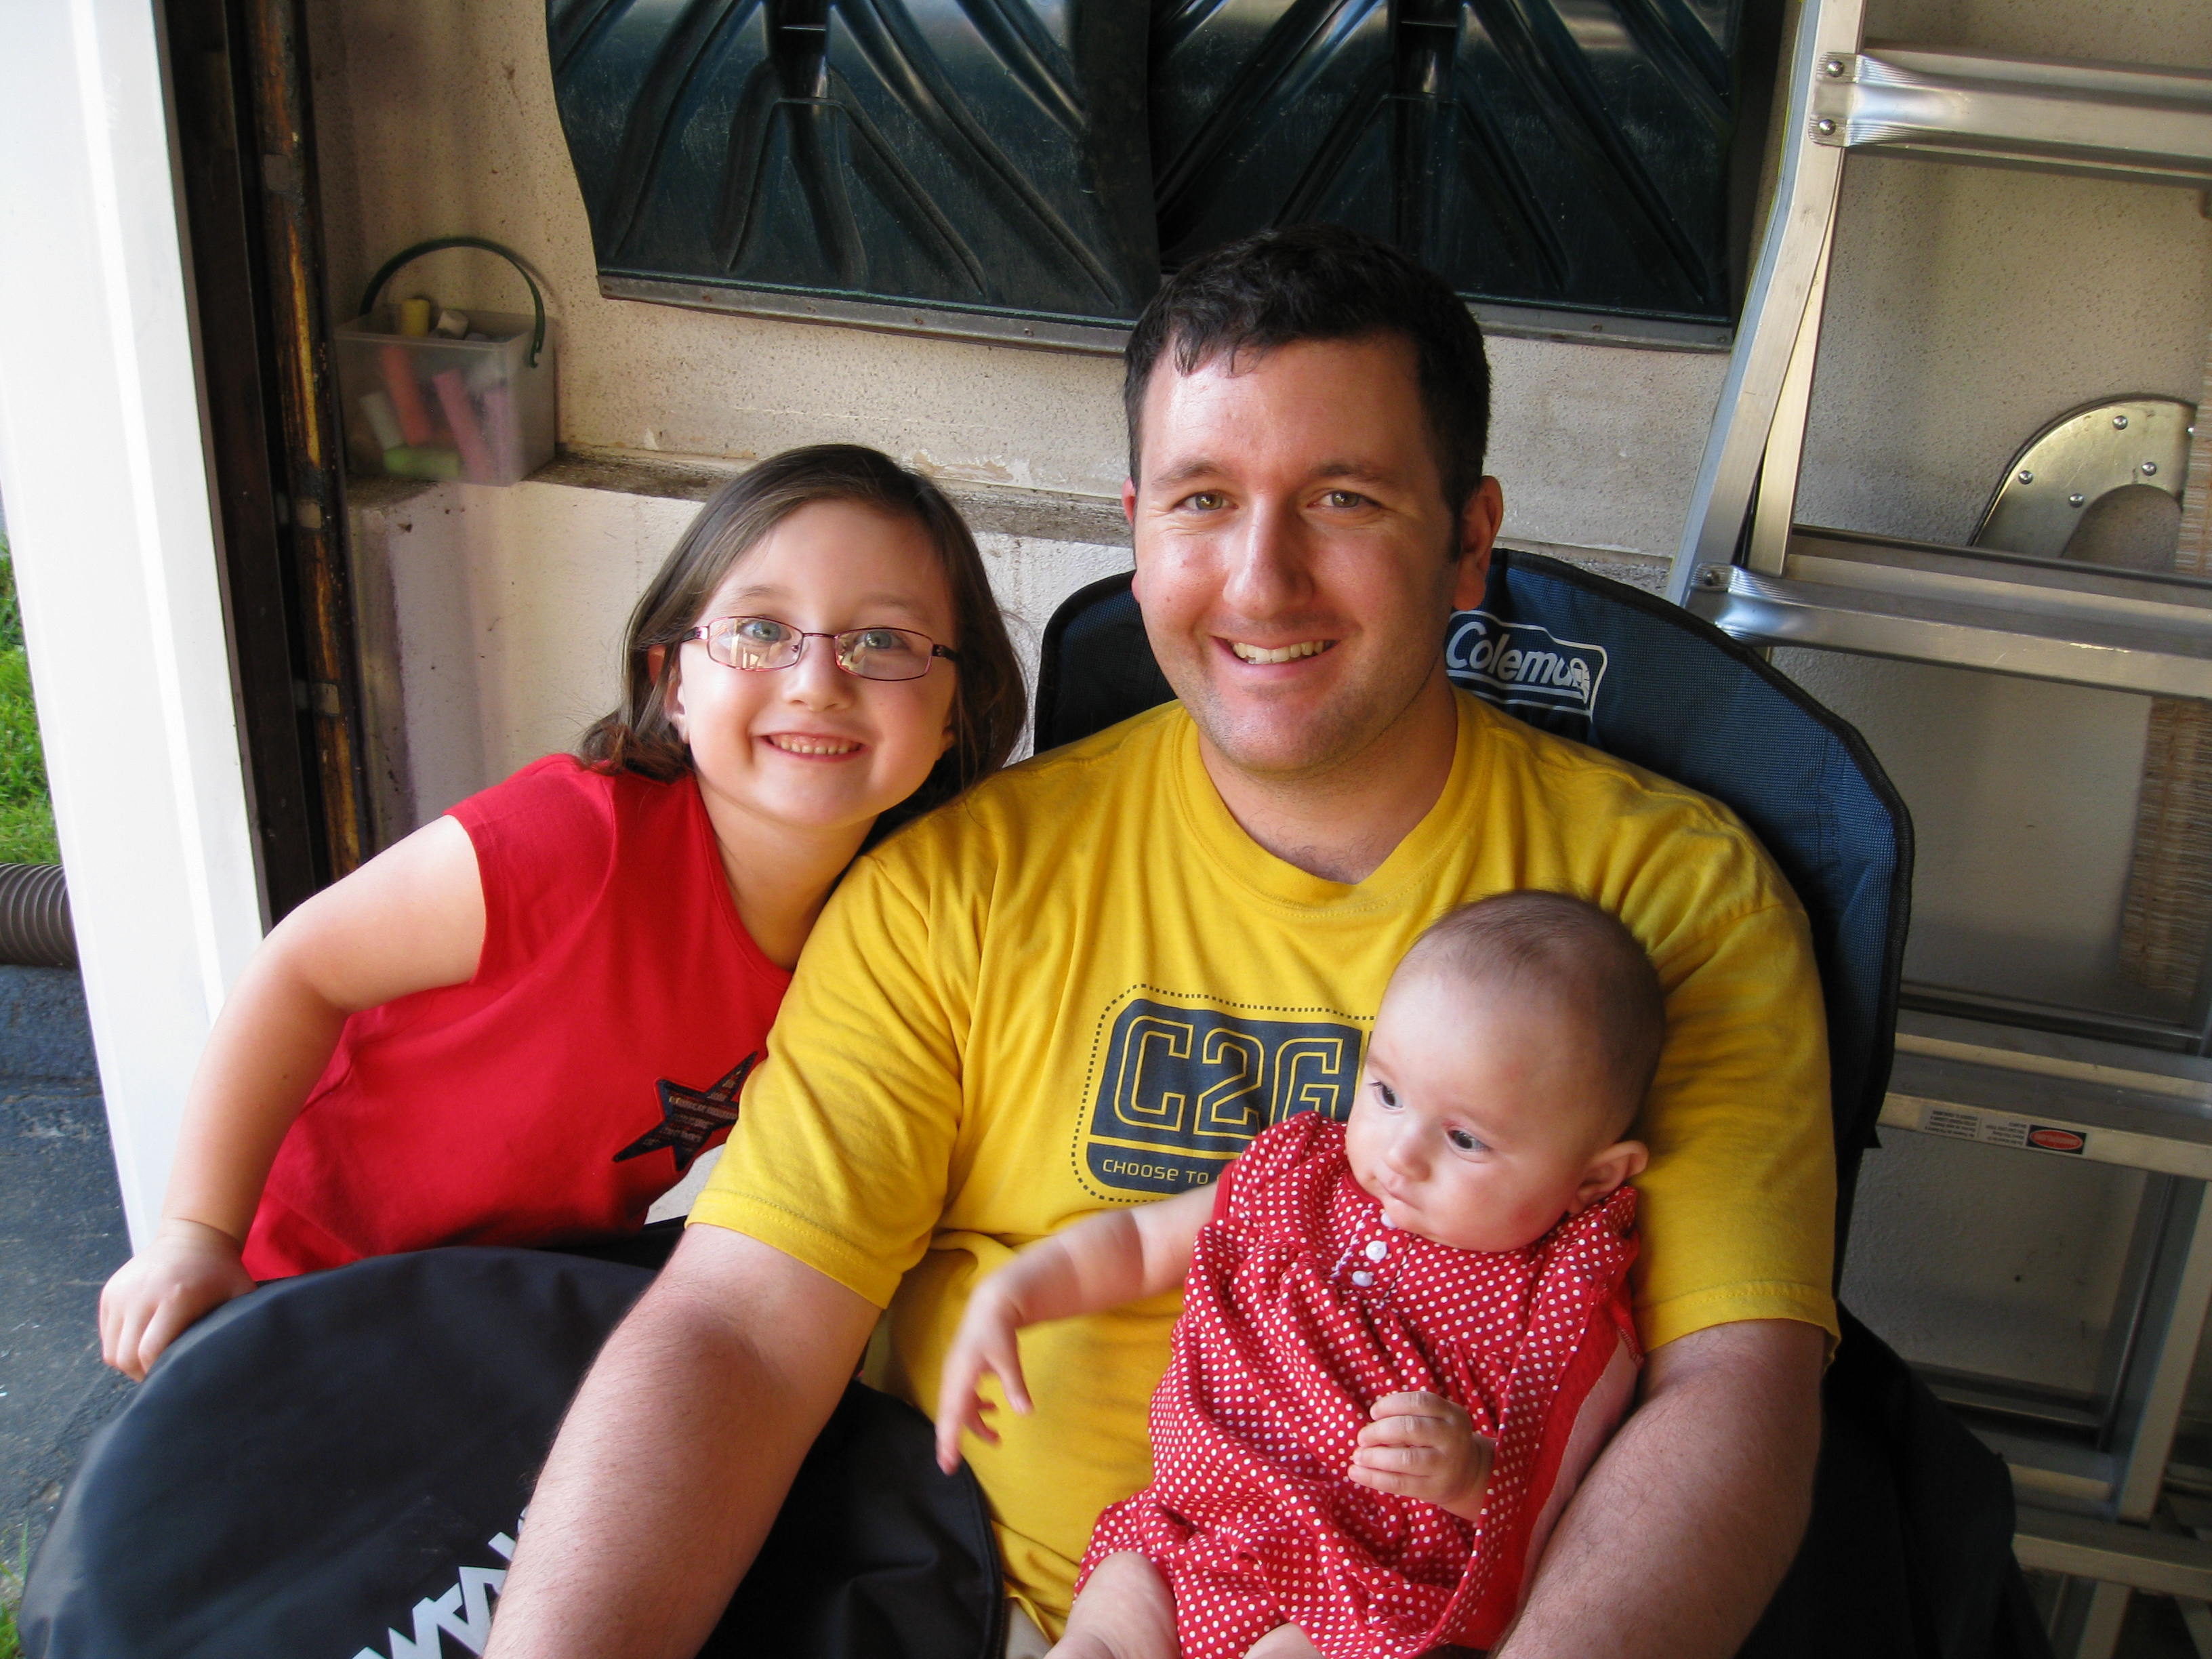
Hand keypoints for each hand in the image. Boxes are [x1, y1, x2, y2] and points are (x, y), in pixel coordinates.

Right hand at [98, 1218, 255, 1380]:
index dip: (159, 1373)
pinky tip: (142, 1343)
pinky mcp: (110, 1292)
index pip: (149, 1352)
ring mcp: (121, 1293)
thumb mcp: (239, 1295)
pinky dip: (120, 1346)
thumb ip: (239, 1327)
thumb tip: (241, 1365)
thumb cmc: (222, 1272)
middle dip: (142, 1374)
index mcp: (175, 1297)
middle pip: (126, 1357)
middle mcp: (141, 1295)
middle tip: (162, 1375)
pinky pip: (107, 1335)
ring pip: (111, 1351)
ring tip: (151, 1362)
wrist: (195, 1235)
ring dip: (129, 1363)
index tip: (176, 1375)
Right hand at [932, 1278, 1033, 1473]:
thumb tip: (1024, 1413)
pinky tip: (993, 1409)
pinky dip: (975, 1408)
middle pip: (948, 1414)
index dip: (948, 1439)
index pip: (951, 1413)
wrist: (991, 1306)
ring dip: (973, 1424)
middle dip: (950, 1440)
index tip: (947, 1462)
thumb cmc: (998, 1330)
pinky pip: (963, 1397)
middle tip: (950, 1467)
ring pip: (958, 1407)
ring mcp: (956, 1374)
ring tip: (996, 1439)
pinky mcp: (962, 1372)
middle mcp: (953, 1377)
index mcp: (960, 1374)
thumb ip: (1015, 1386)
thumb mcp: (1008, 1358)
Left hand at [1348, 1391, 1492, 1519]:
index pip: (1420, 1402)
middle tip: (1362, 1437)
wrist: (1468, 1476)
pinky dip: (1373, 1478)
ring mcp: (1447, 1466)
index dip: (1391, 1404)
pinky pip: (1400, 1483)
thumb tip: (1368, 1428)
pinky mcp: (1436, 1489)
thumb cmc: (1439, 1441)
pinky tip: (1355, 1472)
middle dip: (1379, 1431)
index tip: (1373, 1412)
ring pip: (1405, 1458)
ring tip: (1357, 1456)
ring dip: (1374, 1456)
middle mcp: (1453, 1439)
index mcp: (1453, 1415)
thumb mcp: (1436, 1422)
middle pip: (1410, 1428)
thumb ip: (1410, 1417)